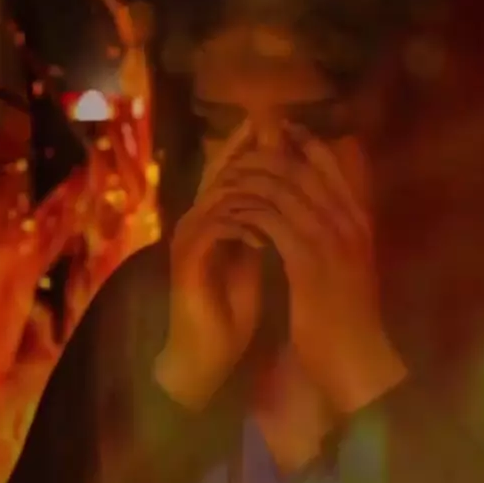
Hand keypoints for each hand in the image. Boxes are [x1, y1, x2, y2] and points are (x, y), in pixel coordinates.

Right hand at [154, 128, 265, 408]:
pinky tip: (267, 232)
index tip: (290, 130)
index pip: (232, 169)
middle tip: (282, 136)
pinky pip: (216, 227)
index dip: (257, 148)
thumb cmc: (231, 308)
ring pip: (218, 194)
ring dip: (253, 188)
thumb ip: (266, 224)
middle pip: (221, 171)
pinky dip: (243, 224)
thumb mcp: (254, 257)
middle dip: (252, 153)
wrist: (206, 353)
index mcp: (213, 217)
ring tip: (285, 185)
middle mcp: (196, 220)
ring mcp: (189, 239)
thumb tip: (294, 195)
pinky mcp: (188, 261)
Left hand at [211, 138, 407, 413]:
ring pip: (283, 189)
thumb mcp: (349, 265)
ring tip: (225, 179)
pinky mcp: (307, 261)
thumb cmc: (348, 316)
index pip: (331, 166)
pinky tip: (228, 213)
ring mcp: (330, 240)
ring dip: (250, 181)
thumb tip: (321, 208)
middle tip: (239, 150)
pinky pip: (269, 220)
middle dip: (267, 155)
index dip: (304, 143)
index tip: (280, 129)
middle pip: (303, 169)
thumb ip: (339, 233)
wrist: (356, 356)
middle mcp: (348, 223)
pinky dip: (246, 212)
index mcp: (359, 221)